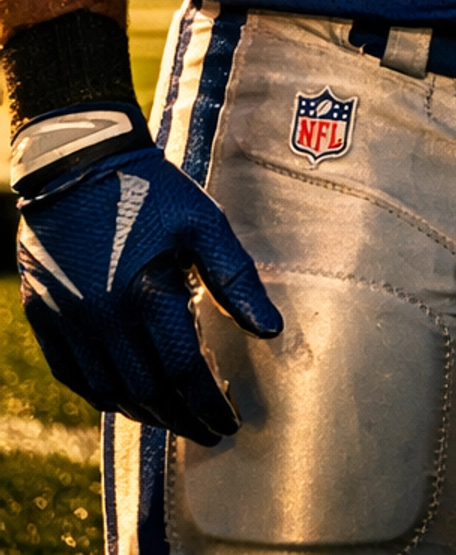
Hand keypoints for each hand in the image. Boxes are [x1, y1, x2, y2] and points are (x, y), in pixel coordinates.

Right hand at [18, 141, 281, 442]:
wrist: (77, 163)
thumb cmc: (150, 190)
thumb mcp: (203, 221)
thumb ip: (237, 277)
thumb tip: (271, 330)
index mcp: (147, 292)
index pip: (184, 373)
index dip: (209, 405)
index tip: (230, 422)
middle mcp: (103, 317)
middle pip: (148, 393)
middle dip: (183, 420)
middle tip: (209, 432)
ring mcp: (68, 321)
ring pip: (109, 392)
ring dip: (145, 415)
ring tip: (176, 420)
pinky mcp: (44, 317)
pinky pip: (72, 376)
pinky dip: (102, 396)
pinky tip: (127, 399)